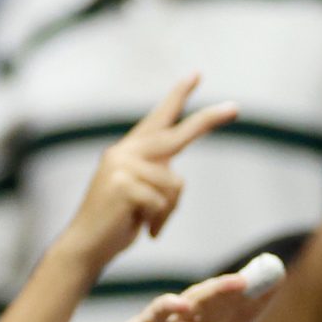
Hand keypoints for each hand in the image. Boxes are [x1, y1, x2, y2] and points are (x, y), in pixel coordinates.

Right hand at [54, 75, 238, 270]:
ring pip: (175, 184)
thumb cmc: (116, 224)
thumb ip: (155, 176)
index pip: (157, 119)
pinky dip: (159, 222)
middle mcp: (124, 152)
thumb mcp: (140, 195)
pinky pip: (162, 203)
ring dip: (169, 212)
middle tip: (235, 109)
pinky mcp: (123, 185)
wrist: (87, 246)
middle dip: (207, 121)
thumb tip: (176, 177)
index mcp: (128, 151)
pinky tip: (143, 230)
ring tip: (149, 224)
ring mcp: (122, 167)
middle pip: (175, 135)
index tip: (196, 75)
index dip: (177, 96)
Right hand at [64, 270, 279, 321]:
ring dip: (216, 290)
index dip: (258, 304)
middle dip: (246, 288)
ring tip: (240, 282)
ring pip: (196, 302)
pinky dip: (169, 307)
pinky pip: (157, 313)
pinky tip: (184, 305)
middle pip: (224, 304)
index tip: (279, 283)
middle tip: (270, 268)